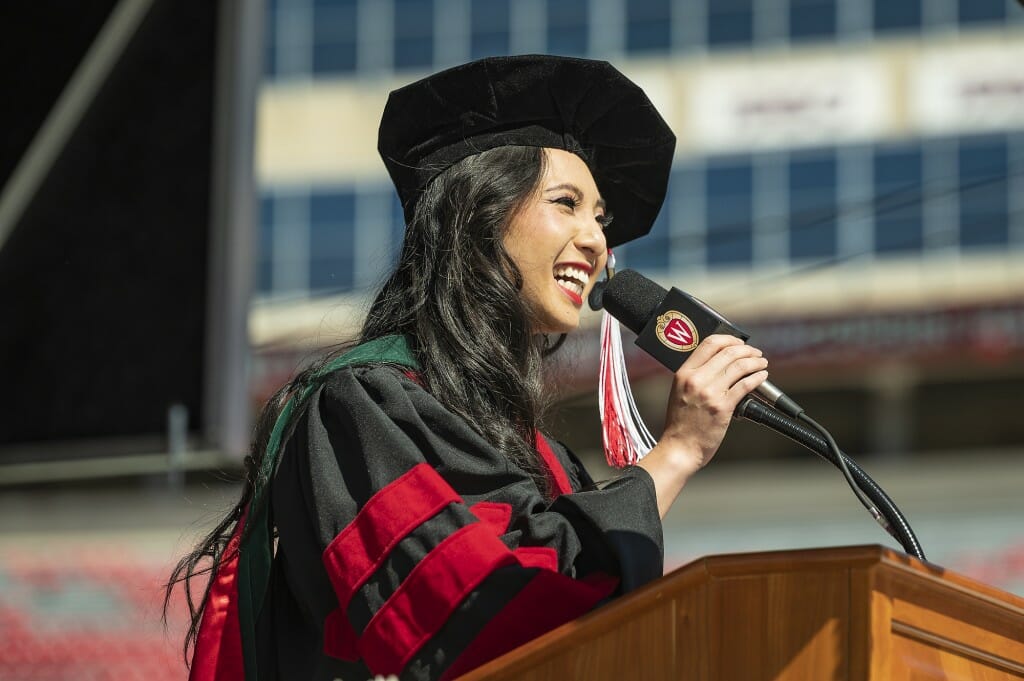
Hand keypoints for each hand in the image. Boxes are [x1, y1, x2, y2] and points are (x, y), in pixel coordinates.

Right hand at [639, 334, 768, 515]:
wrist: (680, 448)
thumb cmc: (680, 424)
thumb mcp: (679, 392)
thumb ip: (695, 377)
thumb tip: (719, 364)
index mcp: (684, 373)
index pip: (709, 343)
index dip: (728, 339)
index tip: (738, 342)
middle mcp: (696, 380)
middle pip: (728, 352)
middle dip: (746, 349)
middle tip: (755, 353)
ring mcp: (710, 393)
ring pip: (739, 366)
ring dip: (755, 361)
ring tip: (761, 362)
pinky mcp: (723, 407)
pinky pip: (745, 385)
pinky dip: (757, 377)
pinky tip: (761, 376)